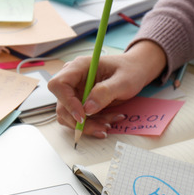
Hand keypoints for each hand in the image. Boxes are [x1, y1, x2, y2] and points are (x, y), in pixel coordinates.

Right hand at [48, 40, 165, 137]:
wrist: (135, 71)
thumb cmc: (130, 70)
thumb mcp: (123, 81)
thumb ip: (105, 92)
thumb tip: (88, 108)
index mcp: (79, 67)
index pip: (58, 85)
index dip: (67, 102)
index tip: (83, 116)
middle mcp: (73, 80)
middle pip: (62, 106)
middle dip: (81, 121)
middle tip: (102, 127)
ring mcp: (75, 92)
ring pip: (70, 116)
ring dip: (88, 125)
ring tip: (108, 124)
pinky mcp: (80, 103)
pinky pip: (79, 120)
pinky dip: (92, 125)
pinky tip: (107, 121)